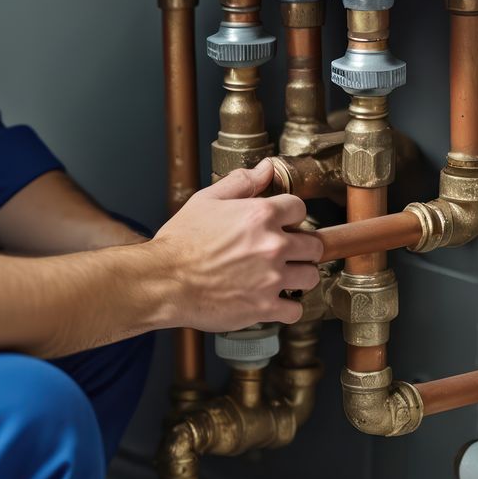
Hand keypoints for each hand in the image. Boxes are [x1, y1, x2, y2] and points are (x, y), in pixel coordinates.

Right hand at [147, 159, 324, 330]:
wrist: (163, 280)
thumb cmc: (180, 242)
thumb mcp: (206, 200)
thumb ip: (241, 182)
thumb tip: (266, 168)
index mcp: (260, 215)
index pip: (299, 209)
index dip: (290, 216)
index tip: (283, 225)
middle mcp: (272, 245)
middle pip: (313, 245)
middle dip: (301, 247)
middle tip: (285, 253)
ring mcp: (271, 278)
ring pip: (311, 276)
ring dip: (299, 276)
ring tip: (282, 276)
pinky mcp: (264, 307)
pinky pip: (295, 310)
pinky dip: (288, 308)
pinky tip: (274, 301)